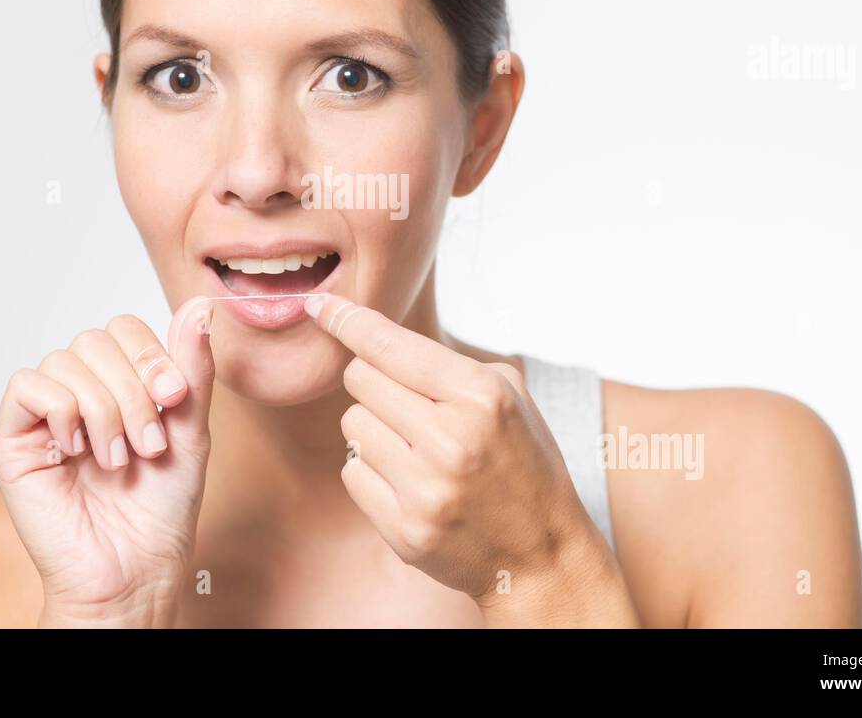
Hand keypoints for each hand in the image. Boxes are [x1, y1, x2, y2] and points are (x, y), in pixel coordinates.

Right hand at [0, 296, 215, 626]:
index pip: (125, 329)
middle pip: (95, 339)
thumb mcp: (191, 429)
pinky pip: (28, 385)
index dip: (151, 354)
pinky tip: (78, 451)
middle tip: (149, 444)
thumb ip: (192, 367)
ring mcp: (46, 414)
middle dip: (131, 389)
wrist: (134, 570)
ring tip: (118, 460)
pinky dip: (63, 411)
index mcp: (120, 384)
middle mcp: (80, 392)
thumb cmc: (161, 508)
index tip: (176, 399)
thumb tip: (200, 306)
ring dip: (104, 410)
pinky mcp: (15, 438)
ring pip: (65, 360)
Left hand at [305, 293, 636, 625]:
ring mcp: (426, 490)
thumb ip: (446, 364)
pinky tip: (408, 482)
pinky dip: (371, 471)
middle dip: (376, 381)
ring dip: (375, 429)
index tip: (319, 305)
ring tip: (415, 448)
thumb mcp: (508, 397)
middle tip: (408, 403)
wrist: (542, 555)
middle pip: (360, 379)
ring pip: (352, 425)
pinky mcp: (404, 531)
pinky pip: (351, 473)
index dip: (348, 319)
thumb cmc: (522, 462)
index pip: (391, 345)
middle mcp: (452, 441)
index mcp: (482, 397)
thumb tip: (370, 336)